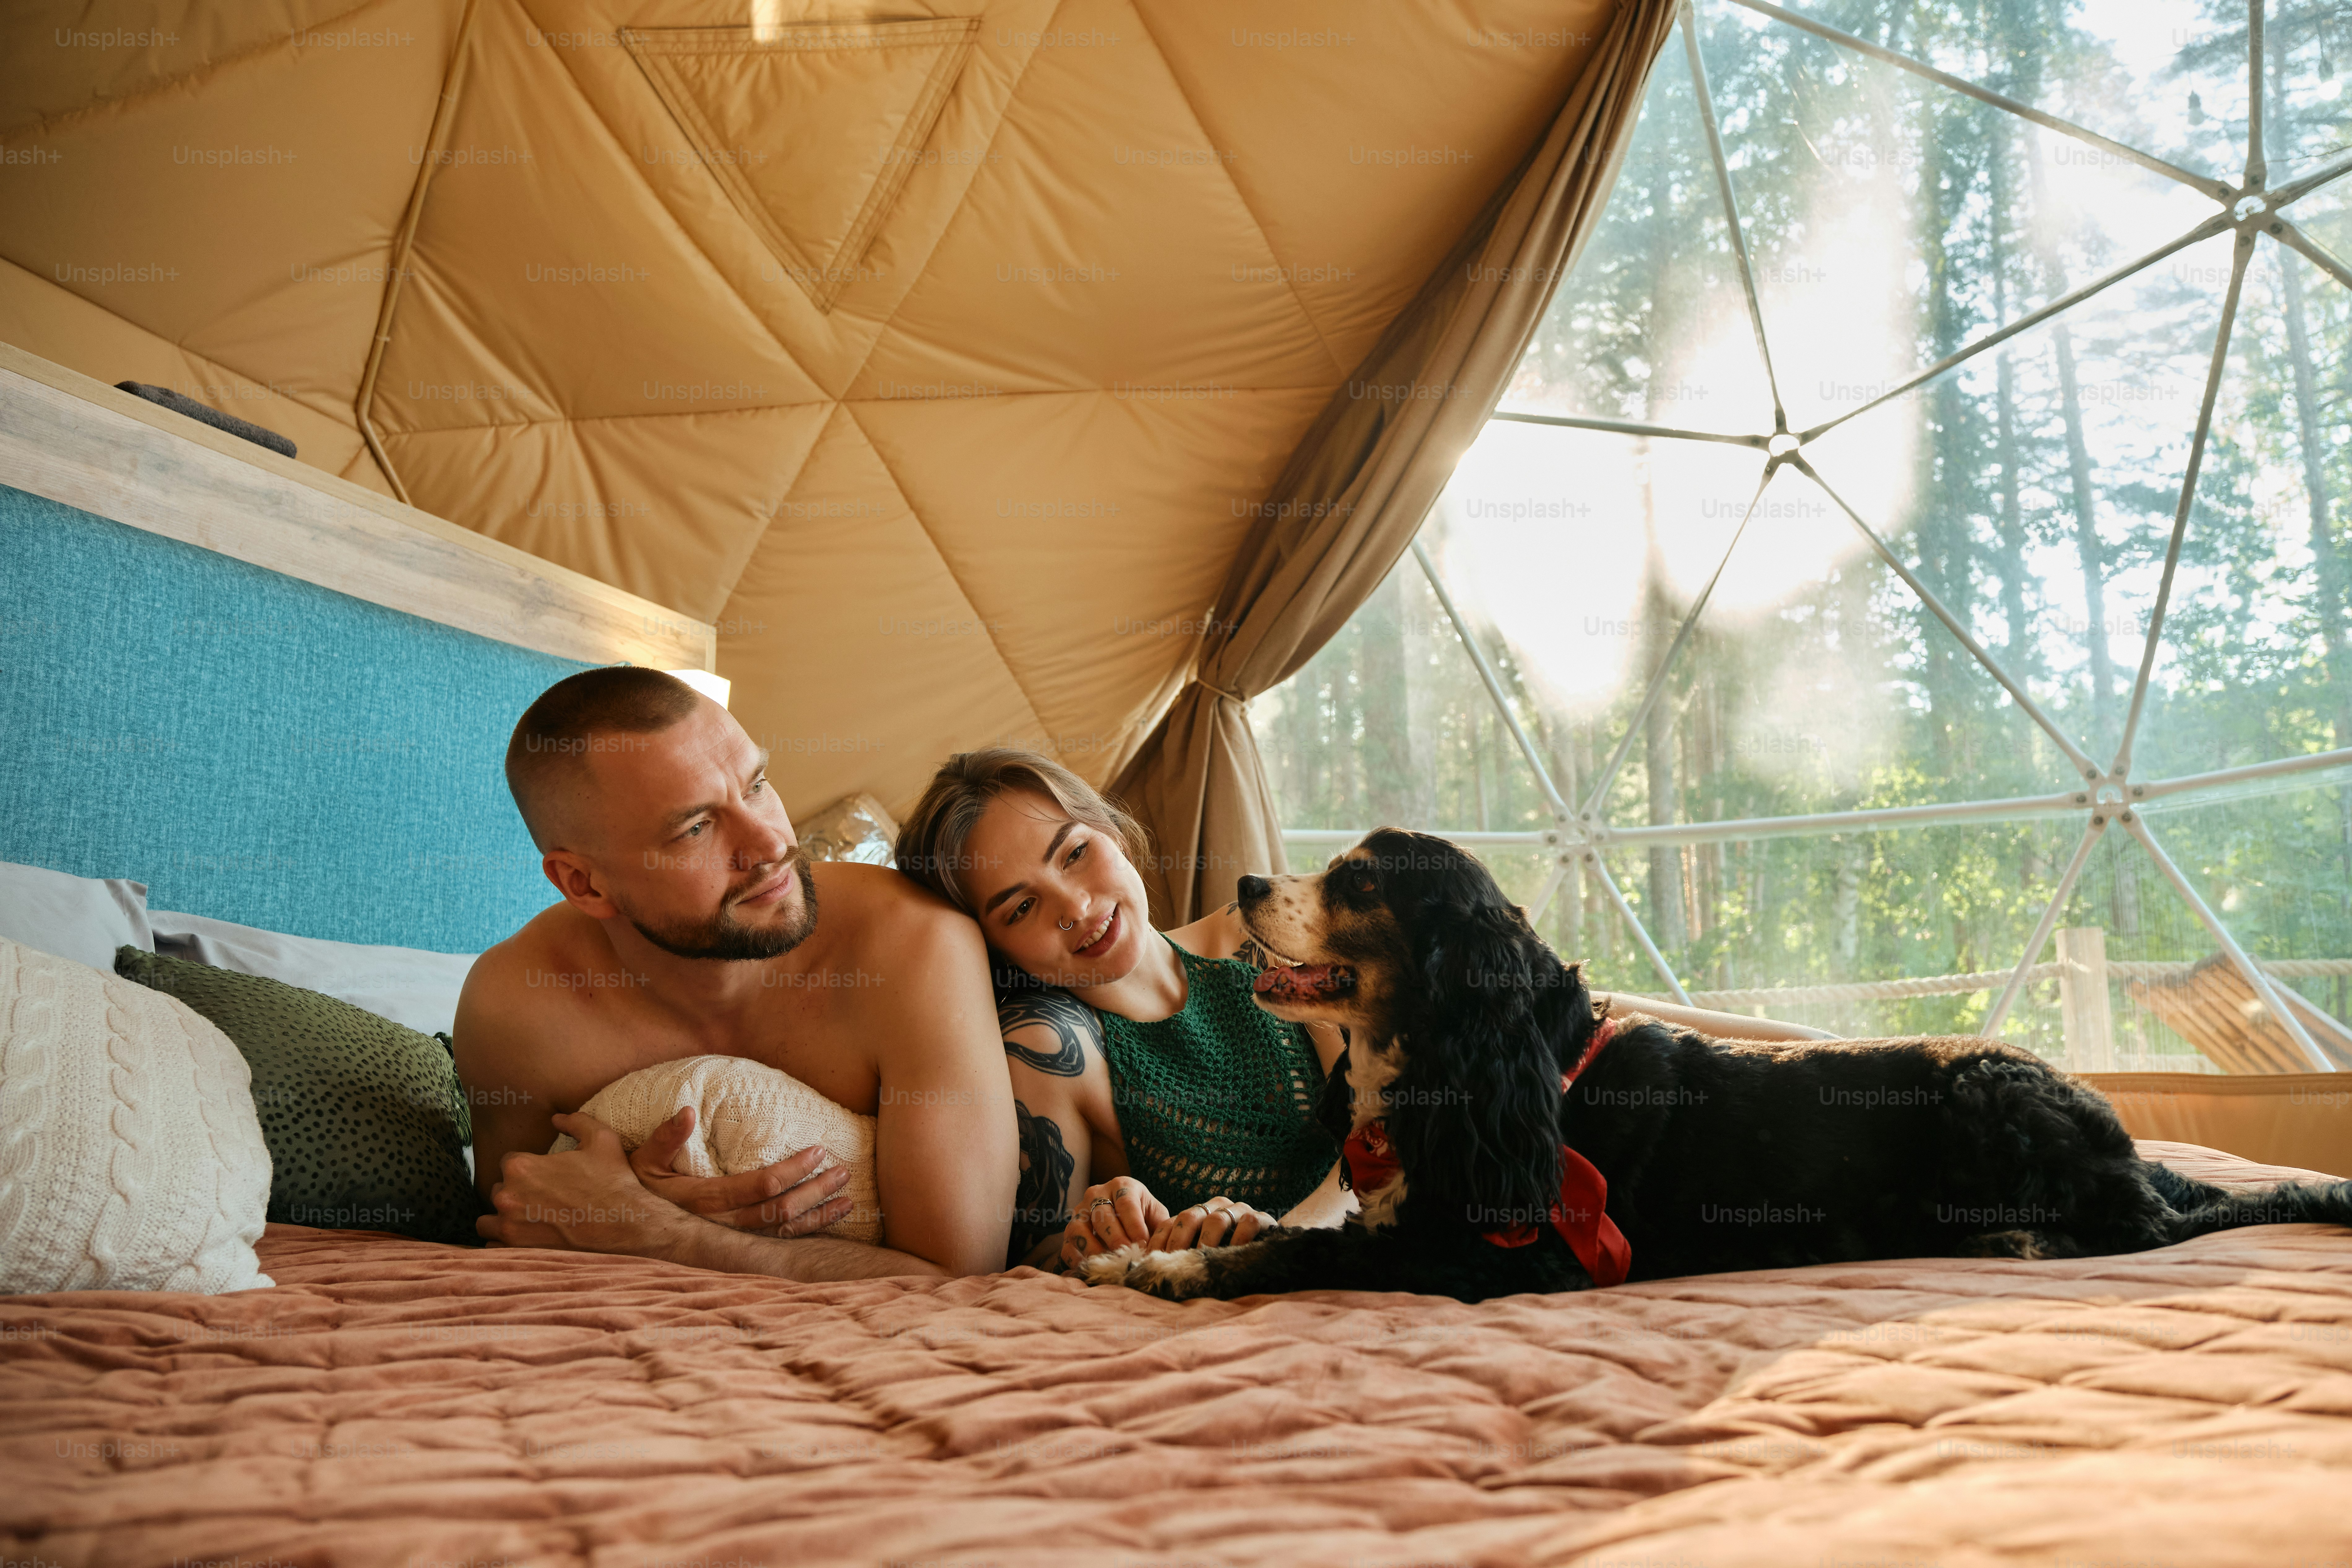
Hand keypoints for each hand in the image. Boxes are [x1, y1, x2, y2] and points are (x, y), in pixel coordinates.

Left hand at [479, 1111, 692, 1255]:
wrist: (628, 1227)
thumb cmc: (614, 1182)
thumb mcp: (602, 1140)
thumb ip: (576, 1122)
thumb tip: (556, 1118)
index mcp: (521, 1167)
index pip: (508, 1163)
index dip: (528, 1168)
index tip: (545, 1176)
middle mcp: (507, 1198)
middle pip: (498, 1191)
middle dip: (516, 1193)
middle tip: (542, 1199)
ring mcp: (509, 1228)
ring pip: (488, 1222)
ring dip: (503, 1219)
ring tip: (529, 1220)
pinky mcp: (515, 1252)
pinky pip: (494, 1247)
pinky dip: (507, 1244)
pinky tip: (530, 1239)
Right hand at [625, 1105, 855, 1237]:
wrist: (627, 1228)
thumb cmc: (639, 1186)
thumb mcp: (642, 1159)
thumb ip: (666, 1137)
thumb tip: (688, 1110)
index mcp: (705, 1201)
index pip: (761, 1185)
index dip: (793, 1169)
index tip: (818, 1150)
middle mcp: (723, 1226)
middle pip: (780, 1211)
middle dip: (815, 1192)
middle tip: (843, 1171)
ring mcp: (732, 1241)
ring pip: (784, 1231)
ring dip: (818, 1214)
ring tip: (848, 1198)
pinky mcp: (740, 1248)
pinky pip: (780, 1244)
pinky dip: (809, 1232)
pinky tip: (831, 1220)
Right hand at [1058, 1175, 1169, 1269]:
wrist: (1121, 1217)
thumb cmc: (1143, 1217)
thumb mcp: (1155, 1215)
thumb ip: (1161, 1226)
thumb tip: (1162, 1248)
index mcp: (1122, 1186)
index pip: (1125, 1203)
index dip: (1134, 1225)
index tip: (1143, 1244)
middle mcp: (1096, 1194)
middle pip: (1102, 1216)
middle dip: (1116, 1239)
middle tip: (1127, 1257)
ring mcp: (1079, 1211)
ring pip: (1080, 1228)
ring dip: (1094, 1249)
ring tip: (1108, 1264)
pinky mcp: (1068, 1230)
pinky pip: (1067, 1244)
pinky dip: (1077, 1258)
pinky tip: (1091, 1268)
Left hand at [1146, 1196, 1273, 1251]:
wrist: (1269, 1247)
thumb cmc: (1229, 1253)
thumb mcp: (1203, 1253)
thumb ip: (1183, 1255)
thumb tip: (1153, 1271)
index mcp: (1198, 1213)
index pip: (1171, 1222)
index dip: (1160, 1241)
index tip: (1150, 1261)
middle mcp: (1216, 1207)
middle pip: (1189, 1217)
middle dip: (1178, 1241)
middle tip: (1173, 1263)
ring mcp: (1238, 1210)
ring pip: (1217, 1220)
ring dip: (1207, 1242)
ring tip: (1201, 1261)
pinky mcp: (1260, 1217)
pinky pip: (1248, 1223)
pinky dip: (1239, 1238)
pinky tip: (1233, 1253)